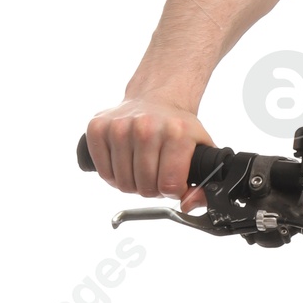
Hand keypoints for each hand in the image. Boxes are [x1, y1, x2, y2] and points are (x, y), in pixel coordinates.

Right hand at [84, 97, 212, 212]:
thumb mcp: (202, 150)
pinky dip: (114, 176)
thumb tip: (188, 205)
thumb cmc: (177, 127)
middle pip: (144, 187)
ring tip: (141, 169)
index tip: (173, 183)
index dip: (172, 192)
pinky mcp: (97, 127)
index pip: (168, 185)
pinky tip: (125, 164)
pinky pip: (103, 172)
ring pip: (122, 183)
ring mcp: (119, 126)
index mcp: (176, 133)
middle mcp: (145, 127)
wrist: (156, 98)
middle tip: (156, 176)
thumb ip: (204, 184)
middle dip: (152, 189)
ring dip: (133, 184)